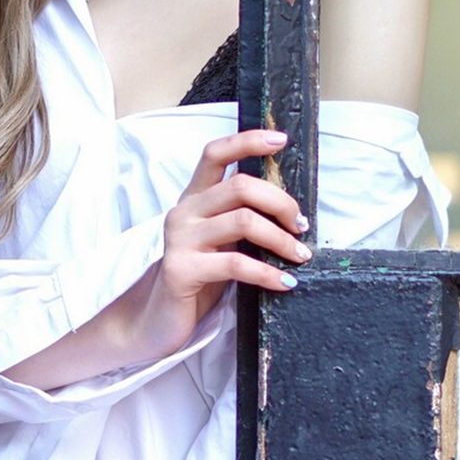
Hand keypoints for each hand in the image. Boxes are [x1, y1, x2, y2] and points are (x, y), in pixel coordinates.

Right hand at [134, 129, 309, 354]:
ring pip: (244, 221)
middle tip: (300, 226)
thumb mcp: (220, 240)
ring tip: (299, 256)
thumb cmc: (199, 278)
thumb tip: (290, 210)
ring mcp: (181, 239)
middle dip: (281, 203)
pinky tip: (285, 283)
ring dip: (281, 239)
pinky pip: (236, 264)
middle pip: (240, 185)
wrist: (159, 320)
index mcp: (195, 198)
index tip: (280, 140)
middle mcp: (184, 212)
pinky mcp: (182, 270)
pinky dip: (269, 273)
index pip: (215, 153)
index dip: (247, 141)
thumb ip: (241, 218)